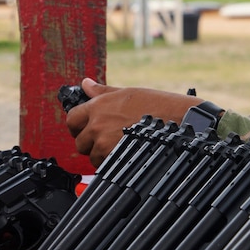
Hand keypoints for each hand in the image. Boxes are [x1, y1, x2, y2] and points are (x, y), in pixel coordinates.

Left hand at [64, 78, 200, 166]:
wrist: (177, 121)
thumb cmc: (156, 104)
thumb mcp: (127, 93)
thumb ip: (102, 92)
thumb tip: (85, 84)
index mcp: (98, 106)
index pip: (71, 119)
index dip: (77, 125)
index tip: (84, 127)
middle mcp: (97, 125)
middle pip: (79, 142)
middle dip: (89, 142)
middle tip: (104, 138)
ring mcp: (105, 144)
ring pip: (92, 156)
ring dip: (101, 154)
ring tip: (119, 145)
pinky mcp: (115, 158)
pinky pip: (104, 166)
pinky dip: (111, 162)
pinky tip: (125, 153)